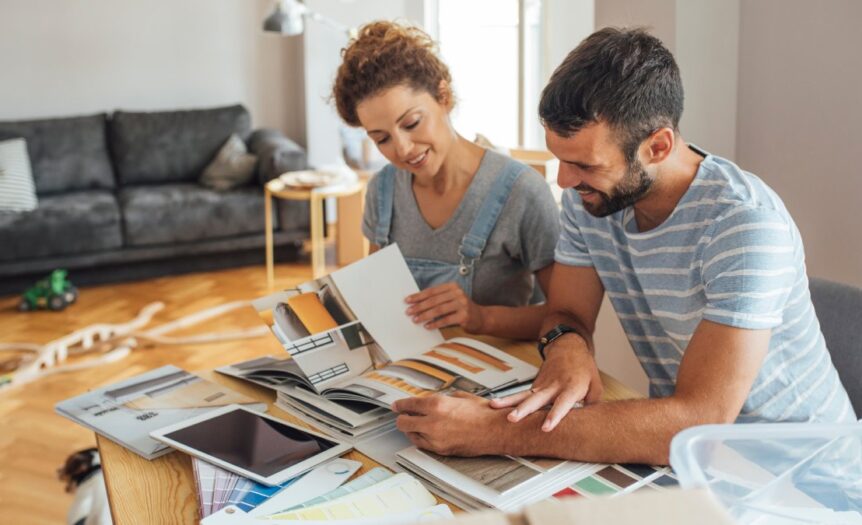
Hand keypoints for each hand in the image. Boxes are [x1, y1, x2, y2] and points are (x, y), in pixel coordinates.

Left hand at [392, 392, 508, 455]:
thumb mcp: (461, 397)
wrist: (496, 431)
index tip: (396, 406)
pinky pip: (422, 444)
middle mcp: (433, 422)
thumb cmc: (483, 413)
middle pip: (403, 422)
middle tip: (403, 416)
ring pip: (410, 435)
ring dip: (410, 429)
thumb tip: (434, 400)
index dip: (399, 405)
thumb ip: (444, 399)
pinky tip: (424, 434)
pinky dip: (420, 438)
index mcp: (437, 405)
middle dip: (402, 418)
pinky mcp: (441, 450)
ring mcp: (435, 438)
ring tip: (415, 425)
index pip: (408, 405)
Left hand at [405, 282, 484, 332]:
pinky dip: (435, 323)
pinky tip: (427, 326)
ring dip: (425, 315)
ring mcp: (462, 304)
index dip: (419, 296)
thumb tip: (416, 303)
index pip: (432, 291)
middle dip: (419, 306)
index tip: (407, 301)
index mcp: (452, 286)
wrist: (481, 318)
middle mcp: (458, 293)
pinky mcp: (465, 316)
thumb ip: (437, 299)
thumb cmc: (461, 309)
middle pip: (434, 300)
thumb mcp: (451, 299)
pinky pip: (446, 320)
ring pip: (439, 309)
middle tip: (409, 311)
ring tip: (415, 319)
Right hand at [489, 335, 602, 431]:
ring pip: (524, 395)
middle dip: (524, 409)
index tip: (546, 427)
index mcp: (571, 387)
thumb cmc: (583, 367)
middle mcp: (554, 386)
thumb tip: (586, 424)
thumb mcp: (596, 386)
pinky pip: (522, 396)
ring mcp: (542, 385)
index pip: (562, 404)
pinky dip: (509, 401)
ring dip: (508, 401)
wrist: (569, 346)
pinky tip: (495, 407)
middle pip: (537, 399)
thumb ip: (591, 406)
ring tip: (493, 406)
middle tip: (512, 418)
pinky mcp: (535, 386)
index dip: (554, 416)